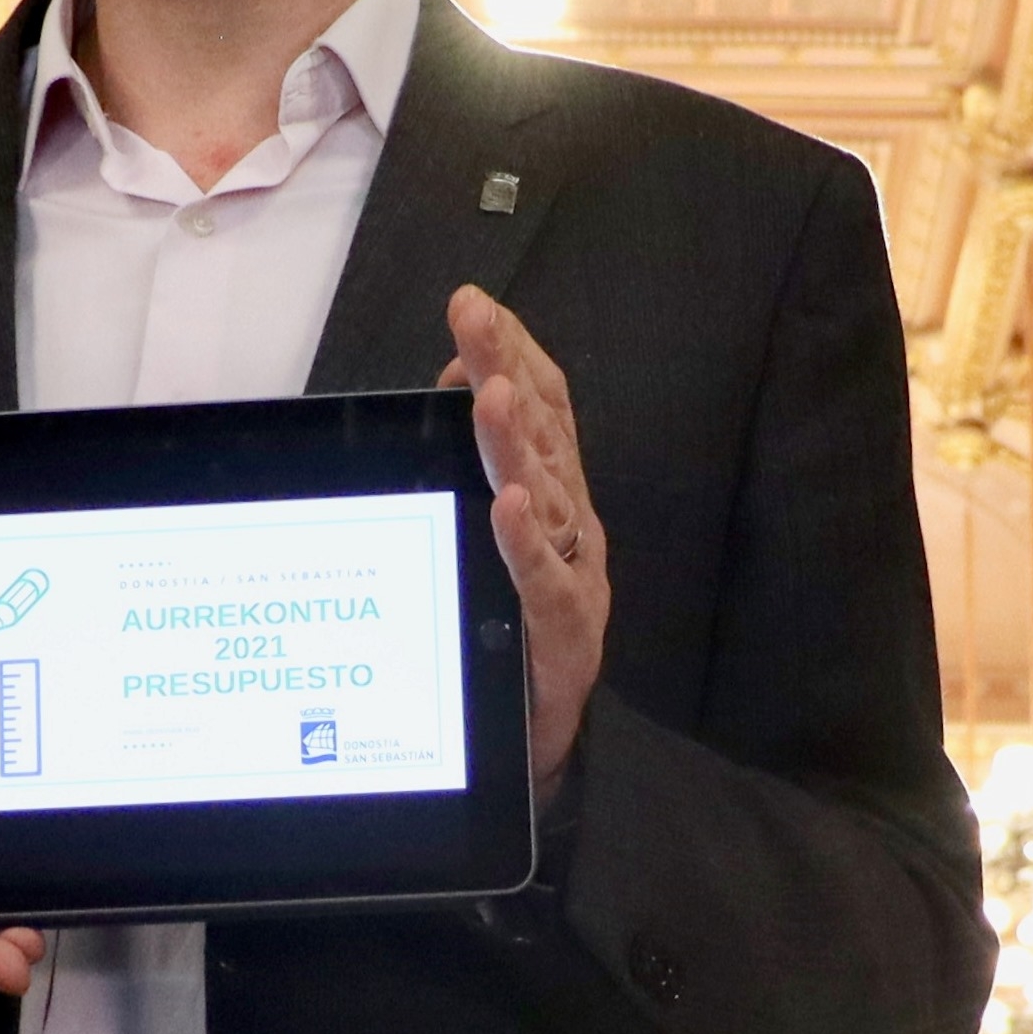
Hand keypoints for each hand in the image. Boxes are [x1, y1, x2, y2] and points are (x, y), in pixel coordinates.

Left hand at [437, 285, 606, 799]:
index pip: (541, 405)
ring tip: (490, 394)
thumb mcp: (495, 523)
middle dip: (506, 370)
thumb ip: (481, 449)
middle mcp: (571, 519)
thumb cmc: (515, 617)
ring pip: (546, 496)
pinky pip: (541, 579)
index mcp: (555, 489)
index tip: (474, 302)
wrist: (546, 731)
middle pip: (541, 434)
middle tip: (476, 319)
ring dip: (515, 443)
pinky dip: (523, 540)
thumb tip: (459, 371)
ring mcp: (573, 570)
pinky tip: (508, 506)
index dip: (511, 350)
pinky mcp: (563, 627)